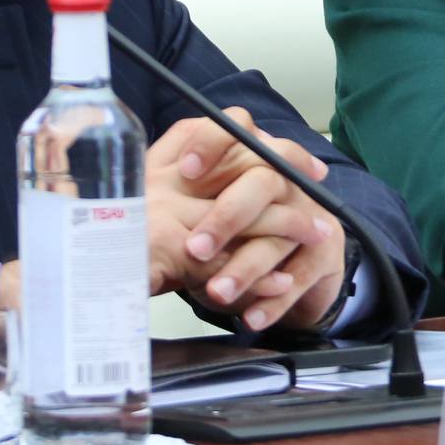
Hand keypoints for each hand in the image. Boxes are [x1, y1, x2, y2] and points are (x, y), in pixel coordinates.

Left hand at [149, 108, 347, 331]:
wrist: (296, 263)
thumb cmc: (235, 231)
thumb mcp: (203, 203)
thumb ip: (175, 186)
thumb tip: (122, 188)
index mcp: (250, 157)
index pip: (237, 128)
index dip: (213, 143)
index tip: (187, 169)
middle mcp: (284, 179)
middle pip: (263, 180)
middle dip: (228, 216)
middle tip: (195, 249)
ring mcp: (309, 214)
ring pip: (281, 235)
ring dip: (247, 266)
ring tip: (216, 293)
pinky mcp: (322, 253)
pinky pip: (300, 277)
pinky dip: (273, 301)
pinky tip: (250, 317)